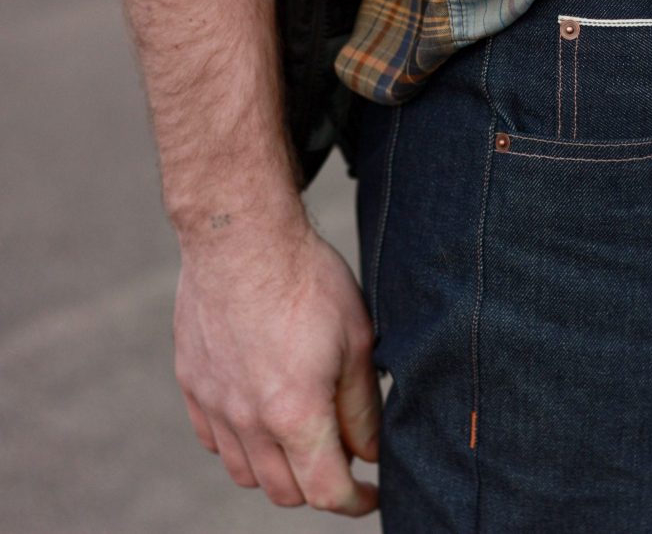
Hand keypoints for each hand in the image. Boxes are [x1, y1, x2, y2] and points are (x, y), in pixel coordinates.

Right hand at [172, 218, 380, 514]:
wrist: (242, 235)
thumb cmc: (307, 280)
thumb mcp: (356, 341)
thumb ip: (362, 408)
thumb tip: (370, 455)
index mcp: (294, 412)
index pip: (327, 492)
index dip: (357, 502)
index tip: (372, 494)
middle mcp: (248, 419)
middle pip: (284, 492)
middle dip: (320, 485)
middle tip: (344, 457)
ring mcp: (214, 404)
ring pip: (247, 473)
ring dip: (280, 470)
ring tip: (304, 436)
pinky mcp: (192, 384)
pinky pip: (215, 442)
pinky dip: (243, 446)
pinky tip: (264, 417)